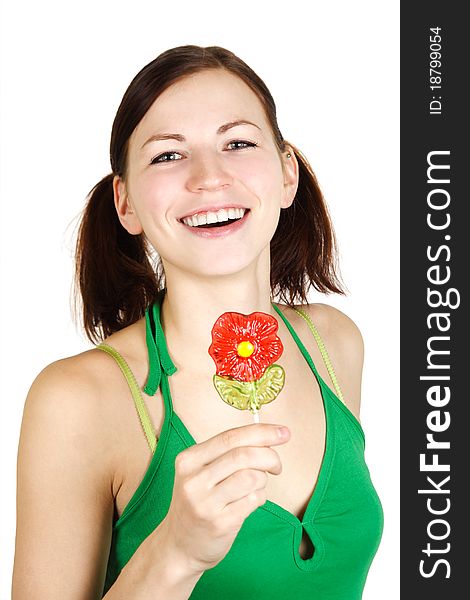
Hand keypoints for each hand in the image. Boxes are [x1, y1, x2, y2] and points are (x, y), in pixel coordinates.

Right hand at [158, 423, 289, 574]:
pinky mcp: (219, 523)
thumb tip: (270, 435)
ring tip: (257, 486)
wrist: (178, 546)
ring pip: (251, 477)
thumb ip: (228, 453)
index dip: (262, 432)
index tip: (283, 432)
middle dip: (270, 457)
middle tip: (277, 466)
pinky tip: (251, 501)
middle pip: (244, 455)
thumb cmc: (198, 502)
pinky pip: (253, 500)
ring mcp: (205, 503)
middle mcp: (194, 479)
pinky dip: (260, 497)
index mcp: (189, 459)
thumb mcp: (201, 472)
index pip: (231, 437)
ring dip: (263, 479)